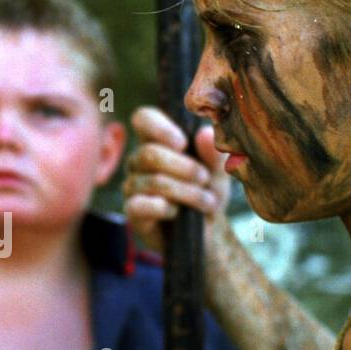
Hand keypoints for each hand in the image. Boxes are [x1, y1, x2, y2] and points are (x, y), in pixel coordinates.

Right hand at [122, 106, 229, 254]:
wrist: (207, 230)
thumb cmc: (208, 192)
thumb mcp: (218, 171)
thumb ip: (213, 152)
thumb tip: (205, 134)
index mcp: (156, 141)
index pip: (143, 119)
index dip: (160, 127)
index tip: (183, 143)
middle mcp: (138, 161)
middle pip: (149, 153)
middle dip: (185, 168)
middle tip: (205, 179)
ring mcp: (132, 186)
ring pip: (153, 181)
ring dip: (186, 192)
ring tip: (207, 202)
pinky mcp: (132, 211)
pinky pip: (141, 204)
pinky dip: (166, 208)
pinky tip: (178, 213)